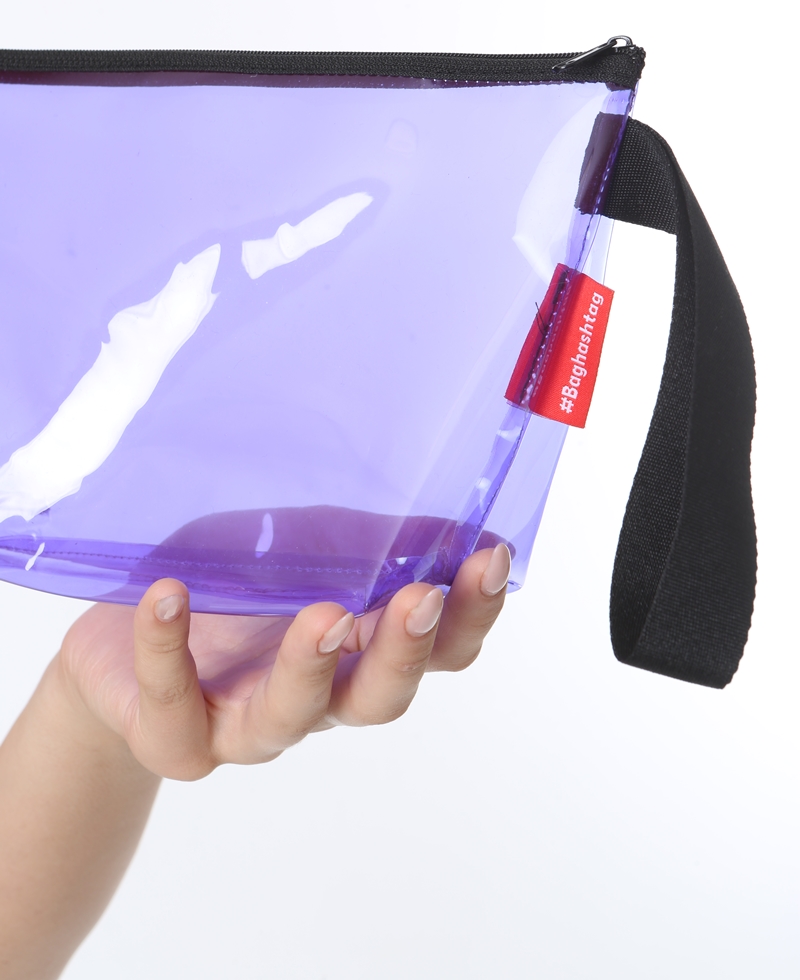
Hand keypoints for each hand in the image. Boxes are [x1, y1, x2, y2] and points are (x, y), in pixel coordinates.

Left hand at [59, 544, 510, 779]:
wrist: (121, 636)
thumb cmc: (229, 587)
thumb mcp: (298, 546)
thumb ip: (362, 540)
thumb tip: (443, 508)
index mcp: (360, 650)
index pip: (438, 649)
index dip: (472, 612)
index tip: (490, 557)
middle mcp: (318, 698)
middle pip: (380, 698)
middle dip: (405, 652)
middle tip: (421, 600)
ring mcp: (245, 724)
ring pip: (291, 716)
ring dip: (311, 667)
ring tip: (323, 617)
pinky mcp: (173, 735)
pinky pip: (172, 700)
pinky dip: (168, 646)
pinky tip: (168, 595)